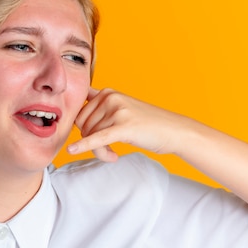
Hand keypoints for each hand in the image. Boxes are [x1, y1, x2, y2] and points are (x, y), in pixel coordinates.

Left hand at [67, 87, 193, 161]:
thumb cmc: (146, 123)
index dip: (84, 131)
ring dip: (100, 151)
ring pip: (91, 137)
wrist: (174, 130)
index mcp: (107, 92)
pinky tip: (73, 151)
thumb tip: (75, 110)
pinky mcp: (124, 126)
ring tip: (113, 154)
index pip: (79, 114)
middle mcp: (110, 97)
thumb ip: (100, 106)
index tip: (95, 139)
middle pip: (83, 127)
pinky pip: (98, 138)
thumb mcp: (121, 108)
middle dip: (91, 143)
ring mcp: (117, 110)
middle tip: (108, 151)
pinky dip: (84, 146)